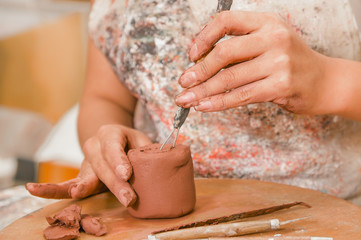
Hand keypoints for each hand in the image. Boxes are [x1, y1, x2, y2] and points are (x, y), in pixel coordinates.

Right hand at [26, 125, 151, 206]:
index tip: (126, 174)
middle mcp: (94, 145)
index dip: (119, 160)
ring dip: (85, 186)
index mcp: (110, 132)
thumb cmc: (130, 141)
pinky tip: (34, 190)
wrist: (109, 136)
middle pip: (103, 165)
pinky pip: (63, 182)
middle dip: (115, 183)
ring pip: (86, 174)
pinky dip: (50, 188)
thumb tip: (171, 156)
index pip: (114, 146)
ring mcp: (84, 160)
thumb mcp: (141, 140)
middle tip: (128, 198)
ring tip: (79, 192)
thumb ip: (151, 149)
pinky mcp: (80, 175)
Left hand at [175, 11, 329, 114]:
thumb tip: (199, 63)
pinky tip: (204, 106)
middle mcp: (273, 38)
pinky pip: (241, 95)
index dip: (204, 37)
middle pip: (224, 52)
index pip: (226, 21)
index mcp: (266, 22)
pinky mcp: (280, 86)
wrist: (324, 81)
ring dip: (203, 91)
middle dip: (199, 71)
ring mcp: (279, 62)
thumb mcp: (267, 43)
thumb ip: (239, 48)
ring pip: (230, 78)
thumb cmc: (289, 62)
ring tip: (186, 99)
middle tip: (183, 83)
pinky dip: (219, 102)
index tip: (191, 54)